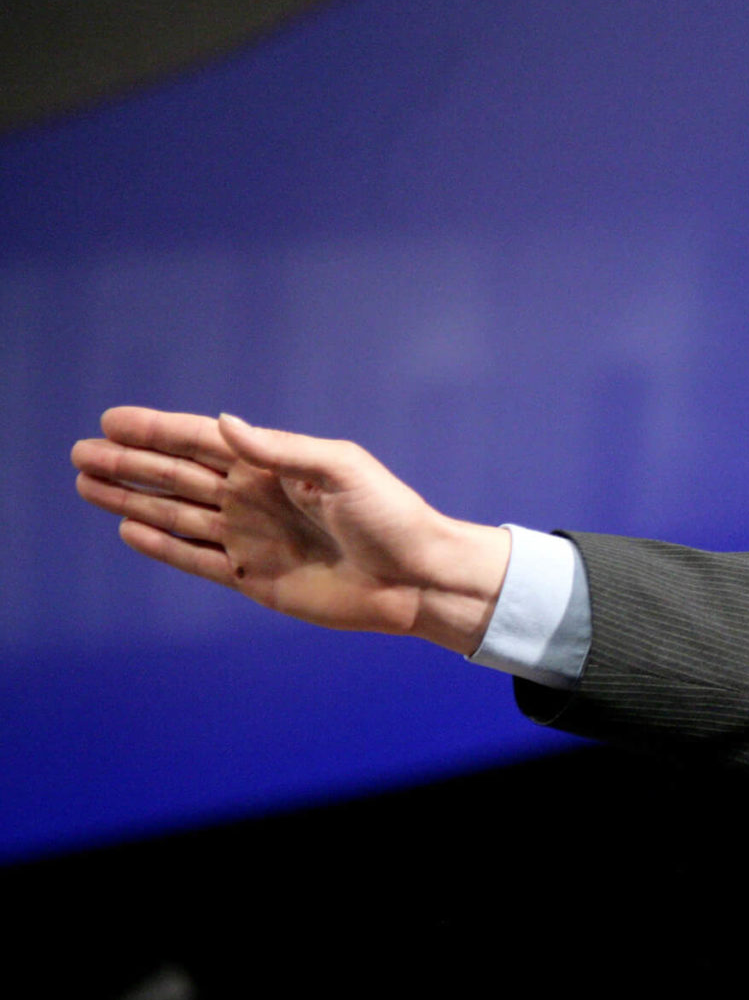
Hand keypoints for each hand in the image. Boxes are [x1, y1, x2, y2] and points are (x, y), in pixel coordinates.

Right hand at [71, 408, 510, 652]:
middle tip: (80, 453)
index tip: (111, 420)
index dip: (156, 430)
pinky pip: (197, 559)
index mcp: (273, 466)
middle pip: (176, 477)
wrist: (418, 580)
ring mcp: (251, 539)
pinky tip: (128, 532)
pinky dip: (163, 546)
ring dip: (133, 501)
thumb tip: (223, 423)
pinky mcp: (255, 579)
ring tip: (86, 486)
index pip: (201, 442)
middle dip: (129, 464)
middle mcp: (254, 499)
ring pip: (176, 516)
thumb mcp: (342, 468)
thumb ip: (280, 449)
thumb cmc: (391, 516)